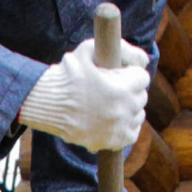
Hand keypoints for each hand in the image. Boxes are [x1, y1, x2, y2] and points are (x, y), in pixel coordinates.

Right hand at [18, 37, 149, 152]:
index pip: (142, 77)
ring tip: (112, 104)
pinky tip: (115, 120)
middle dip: (130, 90)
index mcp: (122, 88)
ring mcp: (118, 128)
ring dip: (129, 109)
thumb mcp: (89, 50)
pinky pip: (131, 134)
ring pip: (138, 116)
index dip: (130, 73)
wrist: (47, 103)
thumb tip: (145, 60)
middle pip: (141, 97)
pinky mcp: (110, 141)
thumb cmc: (67, 74)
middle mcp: (124, 110)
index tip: (118, 73)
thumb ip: (123, 49)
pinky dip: (127, 127)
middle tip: (112, 87)